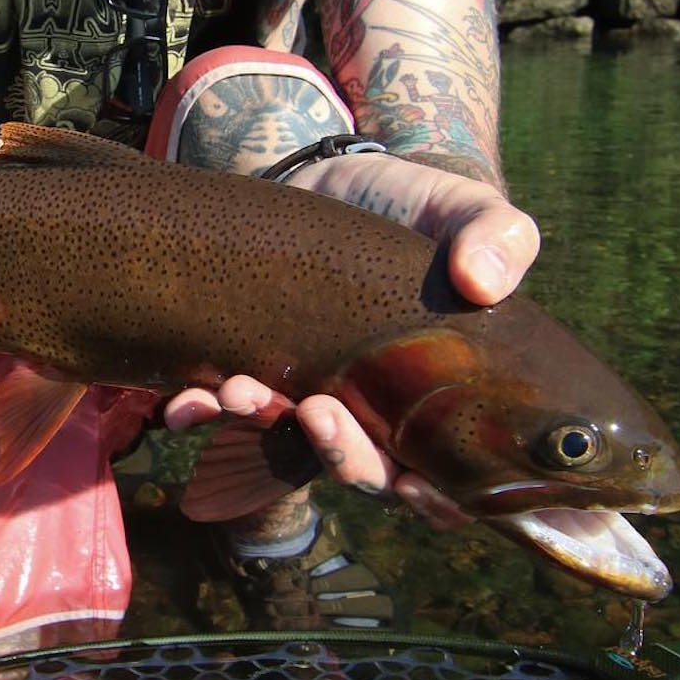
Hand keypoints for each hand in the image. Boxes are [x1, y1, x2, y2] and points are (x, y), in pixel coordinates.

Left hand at [164, 153, 540, 526]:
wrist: (336, 179)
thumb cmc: (413, 206)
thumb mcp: (462, 207)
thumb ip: (496, 236)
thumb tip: (485, 282)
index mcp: (437, 395)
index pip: (449, 478)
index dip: (437, 501)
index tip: (413, 484)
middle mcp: (374, 409)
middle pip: (362, 470)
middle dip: (338, 455)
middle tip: (318, 413)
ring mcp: (313, 392)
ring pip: (288, 446)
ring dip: (262, 431)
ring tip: (238, 390)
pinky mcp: (261, 367)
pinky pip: (226, 410)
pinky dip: (203, 413)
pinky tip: (183, 405)